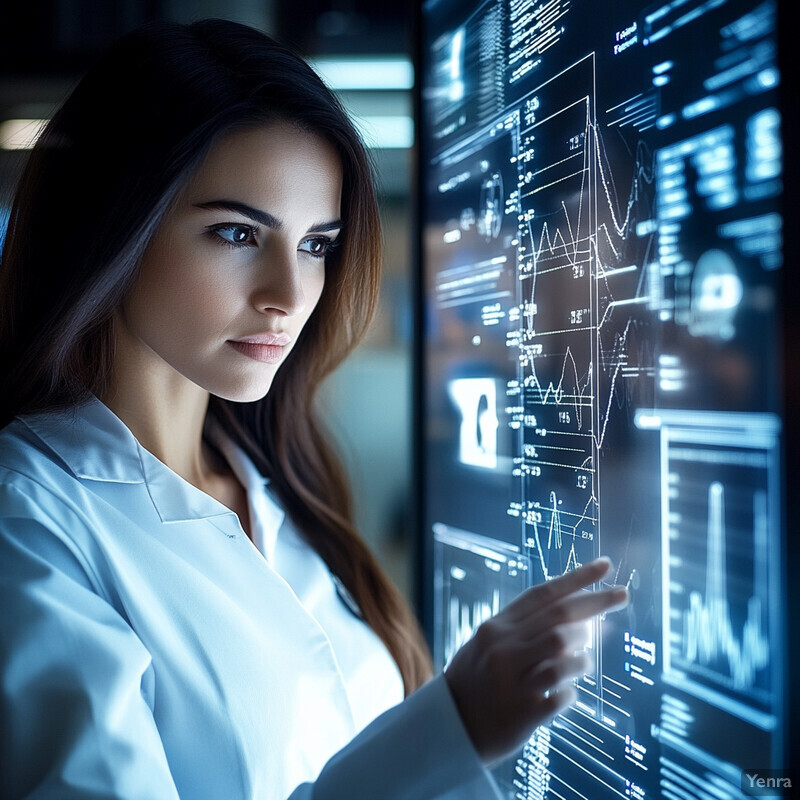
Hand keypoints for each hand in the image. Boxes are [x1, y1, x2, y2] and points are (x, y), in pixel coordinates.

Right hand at [443, 556, 627, 764]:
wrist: (450, 726)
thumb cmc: (477, 679)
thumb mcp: (489, 643)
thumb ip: (525, 628)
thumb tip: (578, 616)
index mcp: (496, 626)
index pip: (544, 594)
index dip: (577, 577)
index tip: (605, 565)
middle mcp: (504, 647)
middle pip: (561, 618)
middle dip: (597, 602)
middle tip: (623, 595)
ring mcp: (514, 679)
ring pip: (565, 651)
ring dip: (583, 654)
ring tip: (580, 663)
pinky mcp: (525, 712)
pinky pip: (564, 693)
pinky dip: (571, 691)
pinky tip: (564, 693)